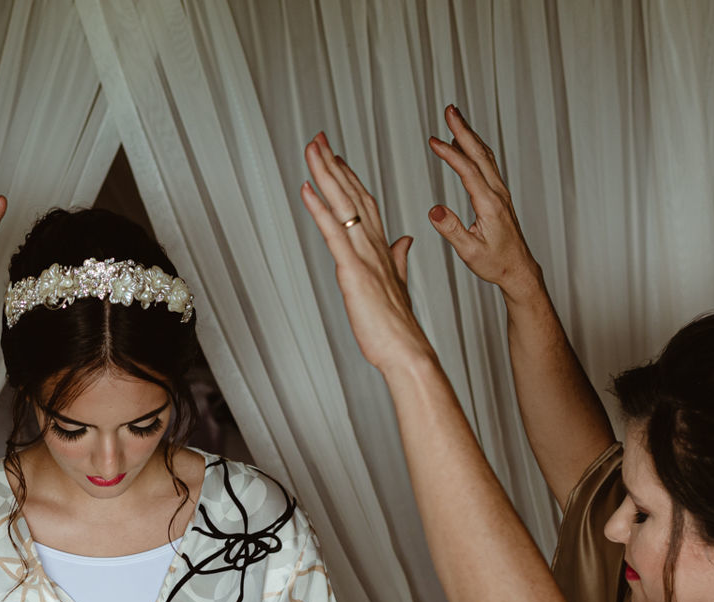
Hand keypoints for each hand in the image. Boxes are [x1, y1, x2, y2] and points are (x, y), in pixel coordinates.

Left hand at [299, 133, 435, 372]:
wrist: (406, 349)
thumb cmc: (397, 325)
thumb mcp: (398, 284)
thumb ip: (400, 259)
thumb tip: (405, 241)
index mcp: (381, 248)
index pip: (364, 203)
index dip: (349, 178)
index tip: (335, 157)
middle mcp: (374, 245)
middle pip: (352, 194)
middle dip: (333, 165)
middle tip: (318, 139)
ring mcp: (364, 255)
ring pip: (343, 205)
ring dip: (326, 175)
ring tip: (312, 149)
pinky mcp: (353, 271)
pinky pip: (334, 232)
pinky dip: (320, 209)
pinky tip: (307, 189)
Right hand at [425, 105, 540, 298]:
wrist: (517, 269)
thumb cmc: (494, 263)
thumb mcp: (470, 251)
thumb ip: (452, 230)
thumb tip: (434, 210)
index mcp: (489, 205)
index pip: (468, 172)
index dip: (450, 154)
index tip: (434, 140)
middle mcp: (497, 194)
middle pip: (479, 154)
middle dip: (463, 130)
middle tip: (450, 110)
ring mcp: (500, 192)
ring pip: (485, 156)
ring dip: (470, 135)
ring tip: (455, 118)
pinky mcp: (499, 195)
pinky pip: (487, 165)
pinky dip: (475, 149)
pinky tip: (466, 144)